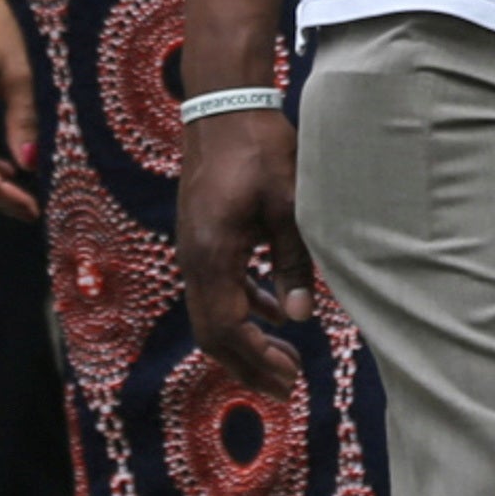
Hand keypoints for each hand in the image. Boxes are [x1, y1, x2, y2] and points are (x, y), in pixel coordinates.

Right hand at [180, 108, 317, 393]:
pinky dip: (244, 309)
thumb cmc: (260, 150)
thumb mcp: (290, 205)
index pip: (228, 329)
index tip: (293, 377)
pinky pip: (217, 289)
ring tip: (287, 362)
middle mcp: (194, 260)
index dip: (258, 360)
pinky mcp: (202, 239)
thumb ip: (294, 262)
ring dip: (246, 342)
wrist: (224, 108)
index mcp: (213, 256)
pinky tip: (274, 314)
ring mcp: (193, 250)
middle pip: (213, 333)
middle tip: (289, 387)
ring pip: (213, 314)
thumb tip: (300, 317)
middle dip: (249, 364)